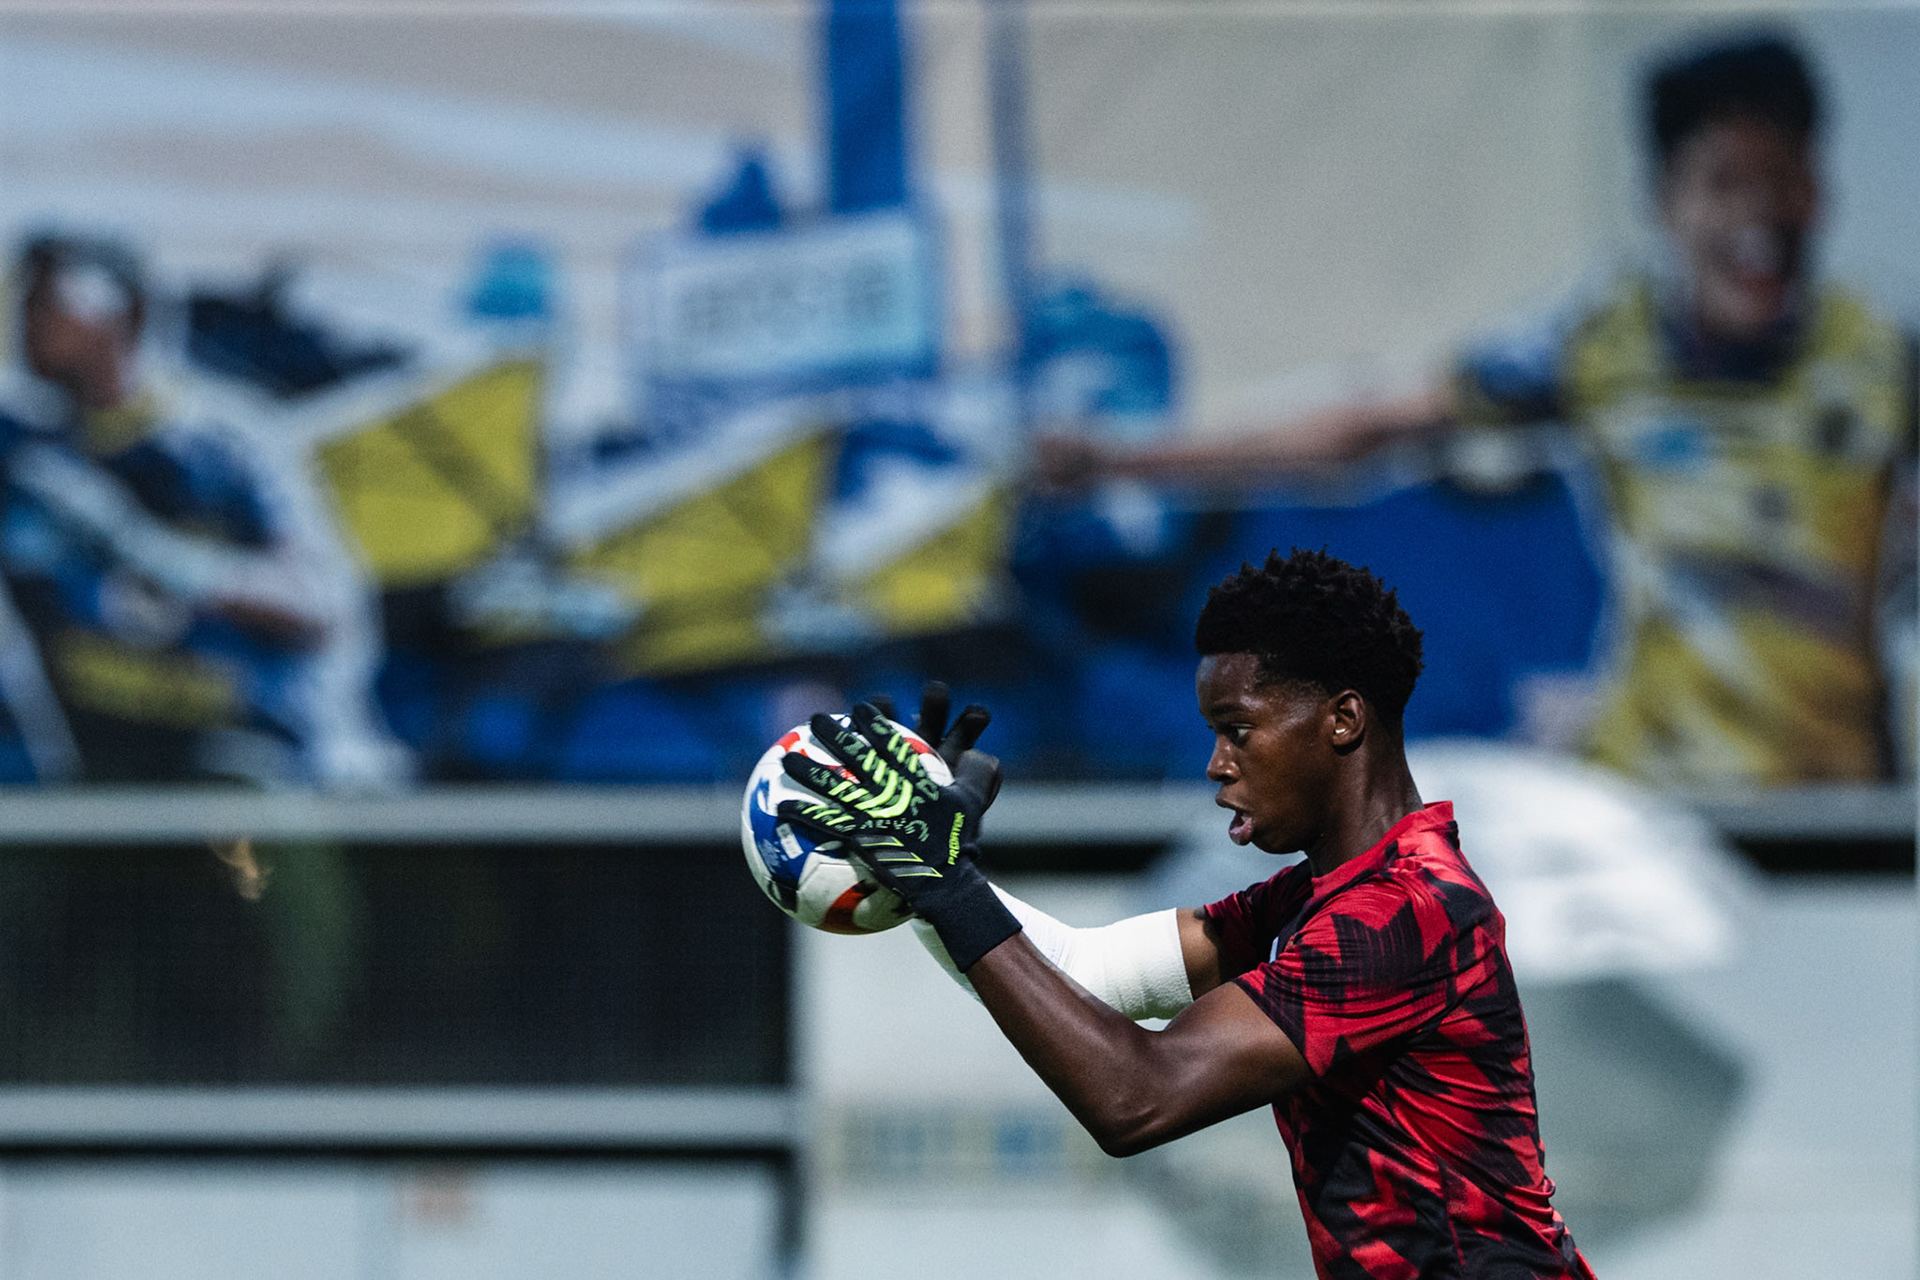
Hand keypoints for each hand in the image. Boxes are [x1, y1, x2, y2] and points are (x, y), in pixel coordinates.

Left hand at [779, 703, 1018, 970]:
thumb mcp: (973, 803)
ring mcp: (871, 813)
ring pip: (832, 783)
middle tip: (813, 719)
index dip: (873, 722)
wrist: (945, 882)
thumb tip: (984, 752)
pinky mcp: (857, 836)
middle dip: (833, 733)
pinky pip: (823, 822)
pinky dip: (801, 812)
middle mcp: (888, 789)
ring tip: (786, 758)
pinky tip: (780, 806)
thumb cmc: (959, 843)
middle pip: (854, 755)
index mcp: (914, 778)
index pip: (890, 742)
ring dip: (807, 769)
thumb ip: (976, 774)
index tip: (859, 708)